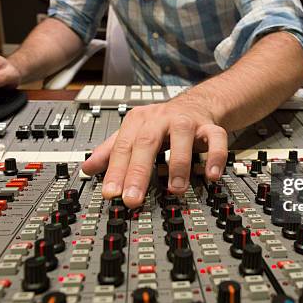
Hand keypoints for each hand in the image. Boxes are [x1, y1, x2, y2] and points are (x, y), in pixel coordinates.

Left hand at [82, 99, 227, 207]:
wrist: (195, 104)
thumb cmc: (161, 123)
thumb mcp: (133, 133)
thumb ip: (111, 151)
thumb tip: (86, 169)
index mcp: (139, 120)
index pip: (123, 146)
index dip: (116, 170)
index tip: (110, 193)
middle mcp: (161, 118)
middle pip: (147, 142)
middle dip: (138, 172)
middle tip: (132, 198)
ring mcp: (187, 121)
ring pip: (182, 137)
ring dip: (178, 164)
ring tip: (175, 189)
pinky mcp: (210, 126)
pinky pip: (216, 138)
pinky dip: (215, 157)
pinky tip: (211, 175)